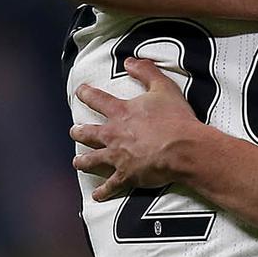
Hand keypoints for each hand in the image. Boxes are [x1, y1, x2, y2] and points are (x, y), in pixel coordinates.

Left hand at [70, 58, 207, 200]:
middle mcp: (113, 134)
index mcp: (121, 112)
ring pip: (91, 159)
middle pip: (88, 132)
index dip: (86, 94)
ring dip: (83, 161)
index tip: (80, 91)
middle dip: (79, 131)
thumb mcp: (164, 87)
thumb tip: (129, 60)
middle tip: (75, 131)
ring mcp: (117, 157)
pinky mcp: (125, 175)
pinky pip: (110, 186)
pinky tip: (97, 196)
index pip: (97, 100)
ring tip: (78, 161)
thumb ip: (146, 72)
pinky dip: (103, 192)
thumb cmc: (175, 118)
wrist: (183, 148)